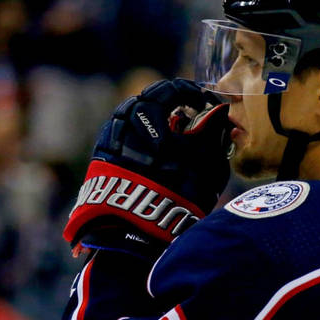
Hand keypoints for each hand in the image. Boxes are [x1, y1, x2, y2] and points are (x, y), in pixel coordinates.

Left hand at [63, 79, 231, 244]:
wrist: (137, 229)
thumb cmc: (178, 190)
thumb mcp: (207, 157)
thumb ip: (213, 130)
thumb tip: (218, 113)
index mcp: (146, 110)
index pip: (172, 89)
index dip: (195, 94)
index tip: (208, 106)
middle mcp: (123, 119)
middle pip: (151, 103)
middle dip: (174, 109)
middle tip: (194, 123)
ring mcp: (109, 139)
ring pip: (137, 123)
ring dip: (157, 127)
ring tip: (176, 145)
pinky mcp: (101, 160)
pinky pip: (126, 141)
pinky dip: (143, 143)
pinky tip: (157, 159)